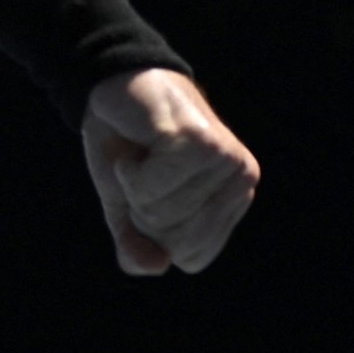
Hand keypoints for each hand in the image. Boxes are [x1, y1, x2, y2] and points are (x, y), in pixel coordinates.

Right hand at [81, 68, 258, 274]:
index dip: (155, 234)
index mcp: (234, 199)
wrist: (112, 87)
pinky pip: (153, 188)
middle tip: (144, 169)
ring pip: (163, 214)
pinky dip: (130, 171)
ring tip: (142, 153)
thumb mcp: (127, 208)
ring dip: (134, 187)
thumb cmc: (126, 147)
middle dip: (143, 212)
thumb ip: (138, 246)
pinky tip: (139, 142)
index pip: (192, 257)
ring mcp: (223, 157)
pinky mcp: (199, 139)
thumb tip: (158, 265)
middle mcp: (240, 178)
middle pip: (177, 240)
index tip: (150, 191)